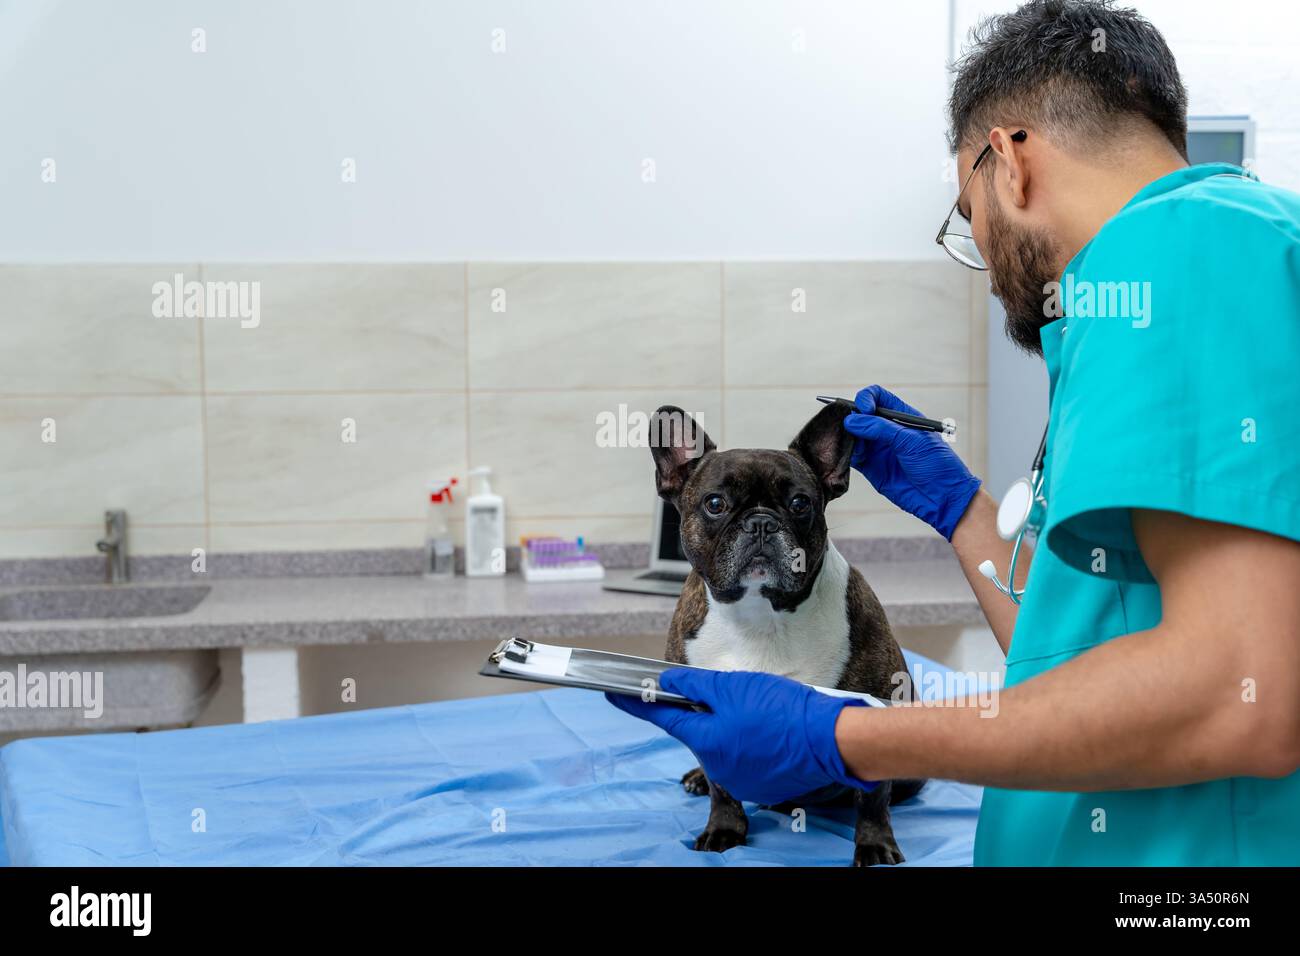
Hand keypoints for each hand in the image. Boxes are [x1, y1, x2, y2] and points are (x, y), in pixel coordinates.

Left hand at [605, 668, 875, 804]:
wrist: (831, 741)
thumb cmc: (784, 710)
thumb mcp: (736, 687)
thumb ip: (697, 685)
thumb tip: (668, 681)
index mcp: (706, 738)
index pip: (662, 716)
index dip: (636, 703)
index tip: (614, 693)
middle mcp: (716, 765)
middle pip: (698, 730)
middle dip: (708, 711)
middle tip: (737, 695)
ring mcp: (739, 780)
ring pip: (723, 744)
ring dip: (733, 729)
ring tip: (765, 713)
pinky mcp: (760, 786)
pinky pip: (745, 759)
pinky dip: (752, 744)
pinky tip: (773, 732)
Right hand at [844, 384, 980, 539]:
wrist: (942, 498)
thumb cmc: (937, 465)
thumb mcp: (911, 441)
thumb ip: (881, 429)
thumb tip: (852, 421)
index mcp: (902, 417)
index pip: (878, 398)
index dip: (867, 399)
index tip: (864, 409)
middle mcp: (887, 431)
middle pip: (861, 415)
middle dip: (851, 416)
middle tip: (846, 424)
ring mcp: (878, 449)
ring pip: (853, 435)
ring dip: (845, 435)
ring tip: (844, 440)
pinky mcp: (871, 467)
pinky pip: (852, 455)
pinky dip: (844, 452)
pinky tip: (843, 452)